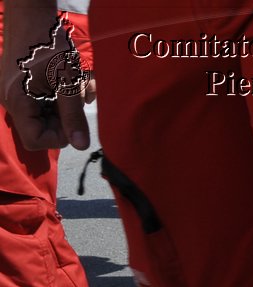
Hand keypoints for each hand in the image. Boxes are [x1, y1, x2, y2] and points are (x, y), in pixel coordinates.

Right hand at [1, 2, 90, 150]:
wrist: (32, 17)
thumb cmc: (48, 45)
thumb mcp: (66, 81)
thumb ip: (73, 115)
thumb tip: (81, 146)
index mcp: (18, 102)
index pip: (36, 140)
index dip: (59, 136)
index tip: (74, 120)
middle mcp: (13, 101)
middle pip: (44, 128)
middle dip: (68, 116)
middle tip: (80, 95)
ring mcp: (19, 94)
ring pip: (50, 114)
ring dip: (71, 103)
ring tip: (80, 82)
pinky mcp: (26, 87)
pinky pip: (48, 101)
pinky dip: (64, 94)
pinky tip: (75, 80)